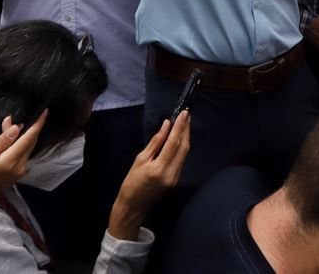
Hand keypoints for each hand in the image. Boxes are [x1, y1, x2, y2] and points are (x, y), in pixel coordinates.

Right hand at [0, 111, 47, 211]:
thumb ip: (1, 142)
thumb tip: (16, 127)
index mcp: (10, 162)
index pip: (29, 139)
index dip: (38, 124)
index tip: (44, 111)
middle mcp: (19, 168)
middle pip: (30, 142)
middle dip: (28, 127)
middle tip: (15, 116)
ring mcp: (19, 172)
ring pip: (27, 148)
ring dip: (22, 136)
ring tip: (8, 126)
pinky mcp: (17, 174)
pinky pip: (22, 154)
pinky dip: (19, 144)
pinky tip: (9, 140)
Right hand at [109, 112, 191, 240]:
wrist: (134, 205)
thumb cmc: (132, 182)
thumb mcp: (140, 159)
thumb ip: (156, 142)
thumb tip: (166, 125)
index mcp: (159, 168)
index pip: (174, 143)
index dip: (180, 127)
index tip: (184, 113)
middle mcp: (171, 173)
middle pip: (183, 147)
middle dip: (186, 129)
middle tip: (186, 114)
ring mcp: (175, 177)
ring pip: (184, 153)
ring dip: (186, 137)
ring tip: (185, 122)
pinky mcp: (176, 179)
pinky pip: (181, 159)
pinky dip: (182, 146)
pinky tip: (180, 138)